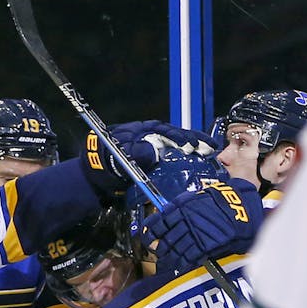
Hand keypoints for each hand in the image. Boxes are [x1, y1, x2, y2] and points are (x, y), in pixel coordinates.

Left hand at [82, 121, 218, 194]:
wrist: (95, 176)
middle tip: (209, 148)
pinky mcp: (157, 163)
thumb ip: (134, 152)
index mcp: (142, 131)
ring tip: (211, 153)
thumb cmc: (103, 162)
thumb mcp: (116, 156)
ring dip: (195, 149)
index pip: (164, 130)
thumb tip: (153, 151)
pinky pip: (175, 159)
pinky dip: (188, 160)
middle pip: (176, 136)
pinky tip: (200, 164)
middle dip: (194, 141)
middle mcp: (152, 137)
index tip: (190, 145)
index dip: (178, 137)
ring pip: (178, 146)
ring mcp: (156, 149)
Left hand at [144, 178, 261, 273]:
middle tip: (159, 253)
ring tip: (167, 262)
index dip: (150, 233)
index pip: (157, 223)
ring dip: (169, 259)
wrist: (238, 208)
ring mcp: (193, 234)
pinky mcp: (203, 246)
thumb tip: (170, 218)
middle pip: (165, 239)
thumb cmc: (220, 201)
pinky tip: (181, 265)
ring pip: (174, 250)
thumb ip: (182, 209)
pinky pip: (188, 257)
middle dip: (160, 249)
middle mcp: (183, 221)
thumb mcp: (196, 199)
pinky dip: (182, 263)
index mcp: (179, 207)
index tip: (148, 238)